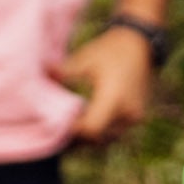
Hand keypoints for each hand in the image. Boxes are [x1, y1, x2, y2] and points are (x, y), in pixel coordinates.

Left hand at [62, 26, 152, 148]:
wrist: (139, 44)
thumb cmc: (110, 50)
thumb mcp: (85, 59)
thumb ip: (65, 72)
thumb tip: (44, 74)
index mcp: (115, 98)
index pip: (92, 128)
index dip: (74, 131)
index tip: (58, 124)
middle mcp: (128, 112)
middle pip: (99, 138)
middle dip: (79, 137)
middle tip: (59, 129)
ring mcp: (134, 117)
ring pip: (108, 138)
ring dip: (90, 136)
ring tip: (72, 126)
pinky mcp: (135, 117)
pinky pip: (115, 132)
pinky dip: (101, 131)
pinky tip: (86, 121)